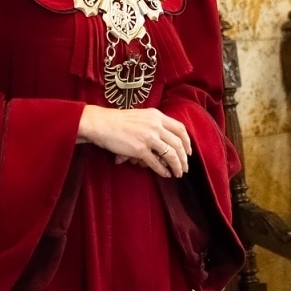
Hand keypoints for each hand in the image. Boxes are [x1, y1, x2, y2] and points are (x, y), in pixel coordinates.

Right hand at [77, 106, 192, 177]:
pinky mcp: (140, 149)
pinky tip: (165, 175)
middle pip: (178, 144)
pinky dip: (162, 170)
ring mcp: (148, 137)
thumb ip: (154, 125)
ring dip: (177, 166)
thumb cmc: (118, 121)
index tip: (188, 152)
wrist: (101, 123)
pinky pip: (156, 163)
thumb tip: (165, 142)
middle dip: (184, 158)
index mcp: (157, 116)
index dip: (187, 141)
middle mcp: (155, 125)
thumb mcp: (141, 116)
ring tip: (178, 173)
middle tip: (185, 167)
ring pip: (170, 154)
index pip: (180, 129)